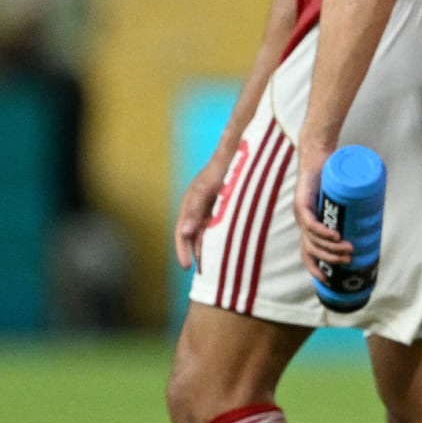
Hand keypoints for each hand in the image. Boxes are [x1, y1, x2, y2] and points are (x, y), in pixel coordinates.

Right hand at [173, 154, 232, 269]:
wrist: (239, 149)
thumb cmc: (221, 166)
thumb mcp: (206, 187)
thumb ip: (195, 208)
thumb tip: (185, 232)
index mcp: (191, 203)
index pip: (183, 231)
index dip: (183, 250)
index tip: (187, 267)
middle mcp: (200, 206)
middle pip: (195, 235)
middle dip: (196, 253)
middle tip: (203, 273)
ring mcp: (213, 206)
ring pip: (208, 233)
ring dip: (209, 248)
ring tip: (216, 268)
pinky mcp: (226, 206)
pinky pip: (220, 226)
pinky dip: (221, 238)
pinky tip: (230, 249)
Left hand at [292, 137, 351, 278]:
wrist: (320, 156)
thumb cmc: (333, 177)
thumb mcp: (344, 199)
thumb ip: (354, 211)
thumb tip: (376, 222)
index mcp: (310, 226)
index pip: (308, 253)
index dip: (315, 268)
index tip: (328, 279)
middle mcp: (303, 222)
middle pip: (312, 250)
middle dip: (330, 259)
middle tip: (349, 259)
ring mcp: (301, 214)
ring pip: (312, 239)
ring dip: (330, 247)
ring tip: (348, 247)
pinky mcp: (302, 203)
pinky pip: (311, 223)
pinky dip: (322, 232)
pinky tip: (334, 235)